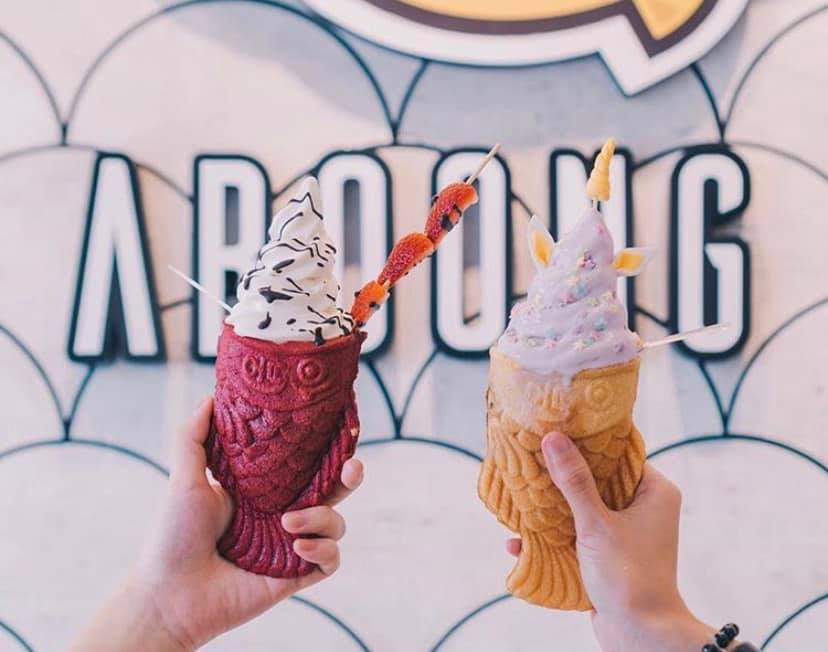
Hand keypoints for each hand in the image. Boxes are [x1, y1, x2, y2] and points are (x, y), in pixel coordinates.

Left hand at [71, 397, 363, 650]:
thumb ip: (194, 437)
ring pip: (336, 522)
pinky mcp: (296, 574)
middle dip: (350, 475)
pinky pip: (331, 559)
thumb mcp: (184, 479)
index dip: (327, 446)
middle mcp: (283, 512)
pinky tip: (298, 547)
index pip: (305, 462)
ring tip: (288, 523)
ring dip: (322, 518)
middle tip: (350, 467)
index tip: (342, 426)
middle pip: (334, 488)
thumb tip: (210, 396)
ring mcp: (292, 543)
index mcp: (264, 488)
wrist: (169, 595)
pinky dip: (323, 549)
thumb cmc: (172, 538)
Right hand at [506, 432, 714, 651]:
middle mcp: (644, 507)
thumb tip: (553, 438)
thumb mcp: (596, 524)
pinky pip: (578, 534)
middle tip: (529, 460)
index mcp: (654, 491)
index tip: (555, 431)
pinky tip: (519, 541)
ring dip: (552, 508)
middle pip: (597, 479)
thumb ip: (574, 482)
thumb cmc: (629, 576)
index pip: (618, 454)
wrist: (639, 636)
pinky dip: (553, 536)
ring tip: (518, 500)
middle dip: (561, 476)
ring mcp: (626, 532)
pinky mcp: (609, 554)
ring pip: (583, 507)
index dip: (587, 443)